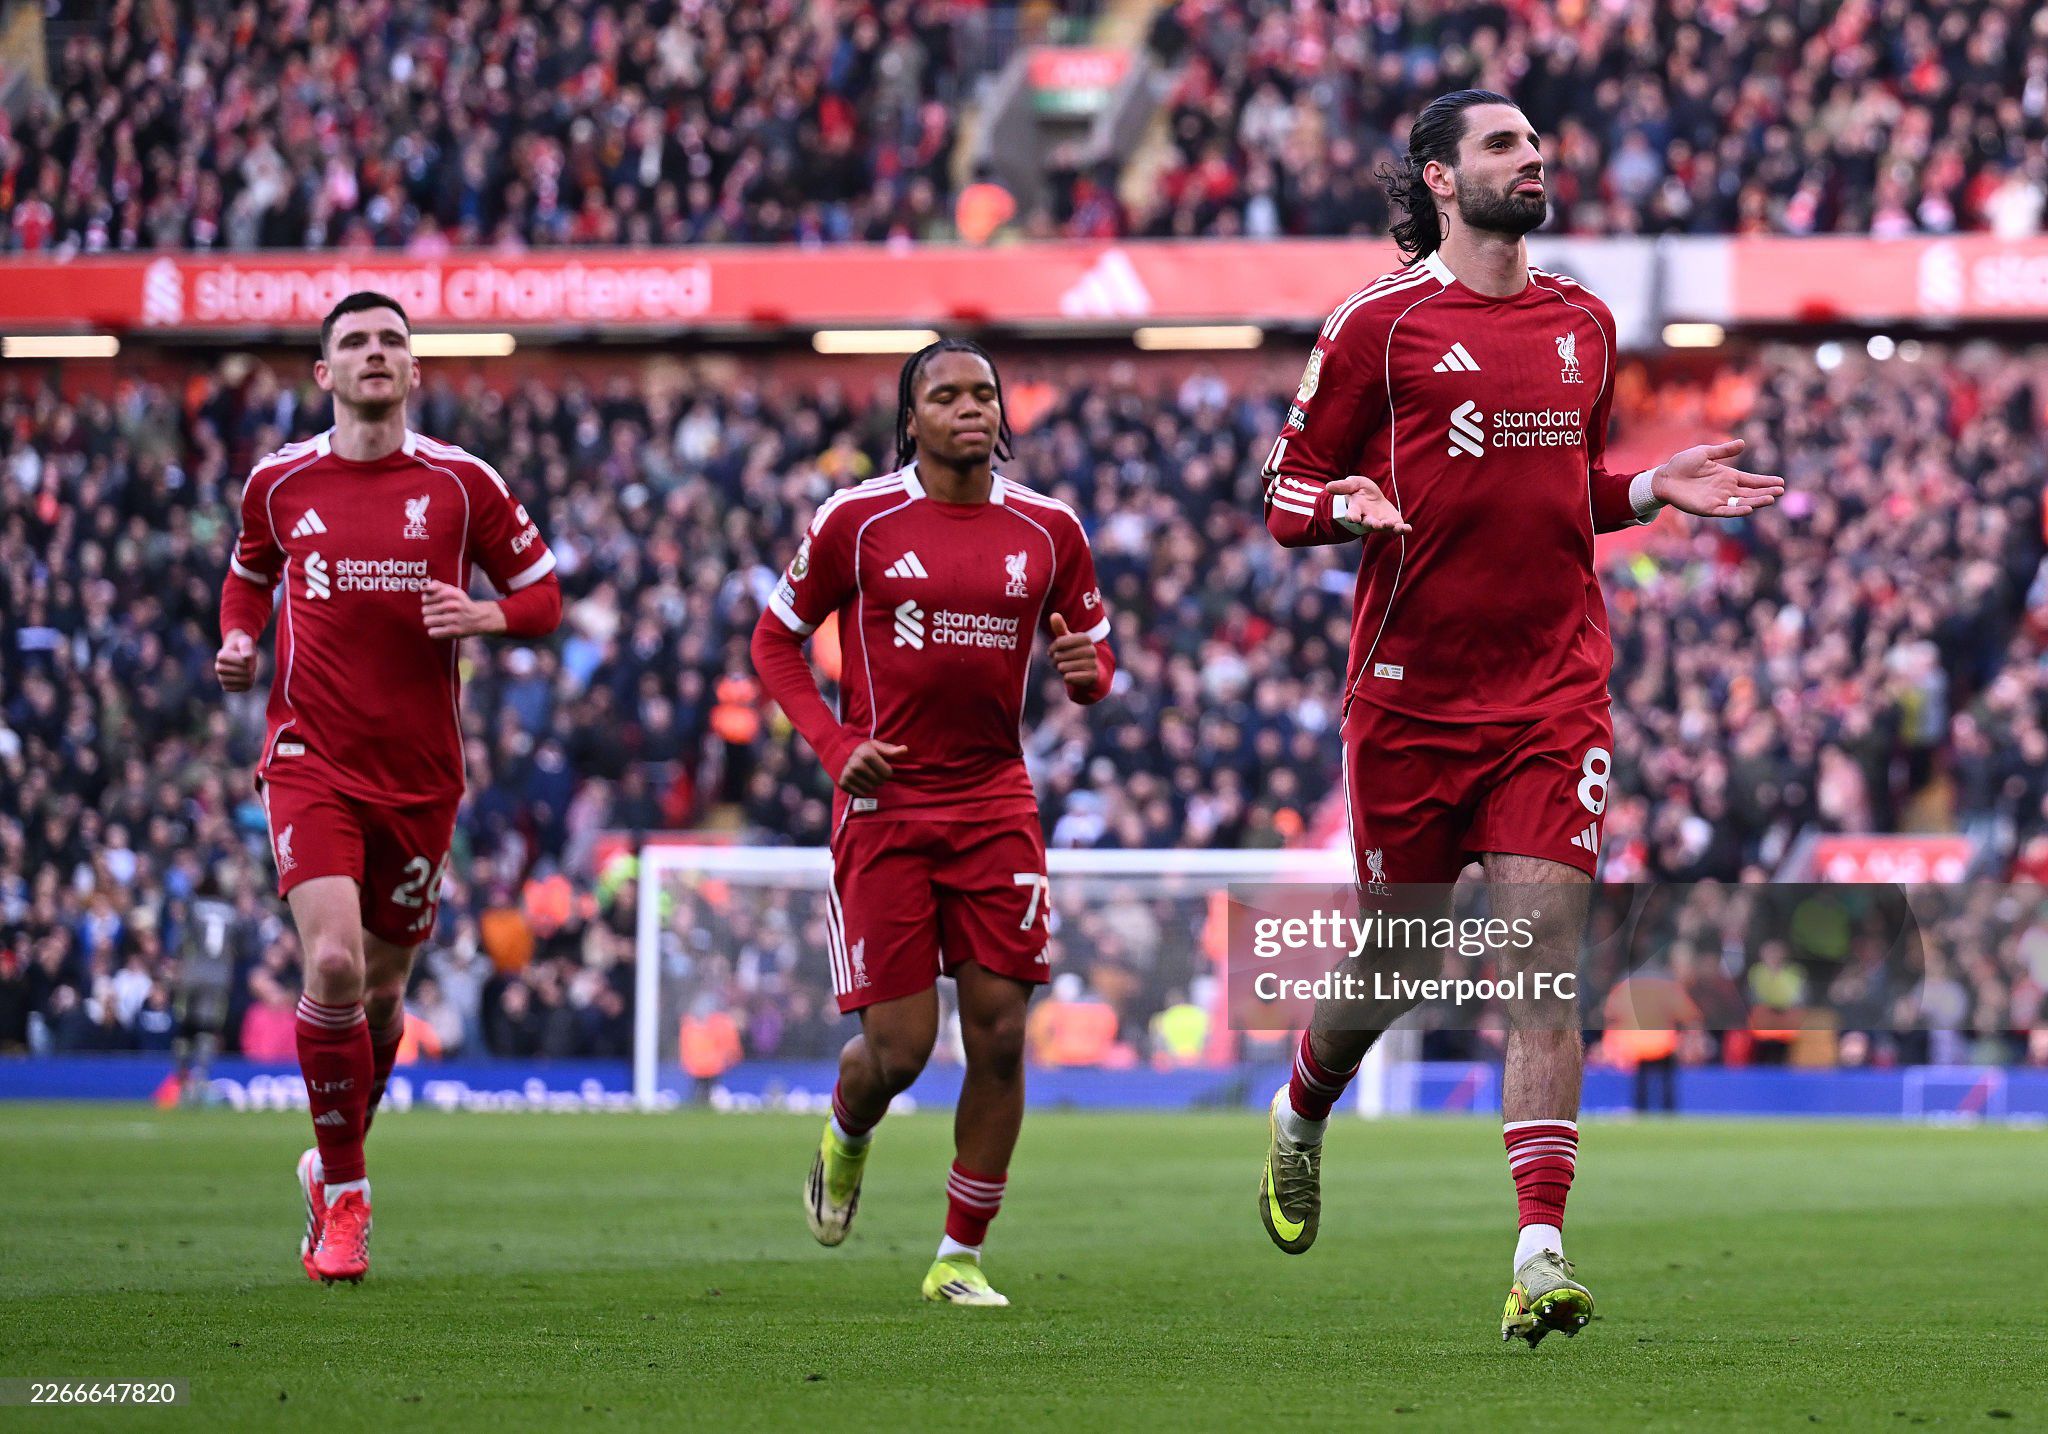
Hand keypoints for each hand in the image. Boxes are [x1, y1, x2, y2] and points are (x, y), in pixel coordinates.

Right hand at [215, 630, 256, 690]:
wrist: (236, 653)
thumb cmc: (241, 646)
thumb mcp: (246, 641)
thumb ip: (246, 647)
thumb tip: (247, 657)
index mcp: (221, 656)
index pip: (244, 662)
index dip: (250, 659)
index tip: (246, 655)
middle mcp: (218, 668)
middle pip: (244, 672)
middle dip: (251, 668)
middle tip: (249, 664)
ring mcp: (221, 678)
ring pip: (243, 681)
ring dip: (251, 676)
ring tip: (248, 670)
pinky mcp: (226, 686)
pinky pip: (242, 689)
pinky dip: (248, 684)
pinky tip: (245, 678)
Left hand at [422, 579, 506, 638]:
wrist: (480, 618)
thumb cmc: (462, 604)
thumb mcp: (453, 591)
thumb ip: (438, 586)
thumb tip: (424, 588)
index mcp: (451, 593)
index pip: (425, 598)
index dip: (427, 601)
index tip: (433, 602)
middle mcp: (453, 605)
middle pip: (424, 610)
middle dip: (429, 612)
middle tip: (438, 613)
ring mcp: (454, 619)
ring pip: (427, 621)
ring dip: (431, 622)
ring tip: (439, 620)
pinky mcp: (454, 631)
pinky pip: (432, 632)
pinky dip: (435, 631)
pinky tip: (441, 628)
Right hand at [838, 739, 907, 796]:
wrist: (843, 754)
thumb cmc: (865, 750)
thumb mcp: (877, 747)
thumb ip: (891, 750)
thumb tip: (905, 749)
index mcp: (866, 753)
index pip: (886, 773)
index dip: (887, 772)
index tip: (883, 767)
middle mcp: (855, 764)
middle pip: (879, 782)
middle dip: (880, 779)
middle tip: (874, 772)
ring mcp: (848, 774)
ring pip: (870, 789)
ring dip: (872, 785)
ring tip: (867, 777)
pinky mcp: (843, 783)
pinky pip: (860, 794)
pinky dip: (863, 790)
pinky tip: (861, 782)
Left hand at [1048, 613, 1099, 693]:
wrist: (1091, 672)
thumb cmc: (1075, 653)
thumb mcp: (1067, 640)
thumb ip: (1060, 628)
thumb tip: (1054, 614)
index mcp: (1085, 638)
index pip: (1059, 642)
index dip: (1052, 648)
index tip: (1053, 651)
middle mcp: (1091, 650)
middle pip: (1059, 656)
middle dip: (1055, 661)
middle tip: (1060, 662)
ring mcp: (1093, 664)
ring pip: (1063, 667)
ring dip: (1061, 669)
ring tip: (1066, 668)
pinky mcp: (1092, 677)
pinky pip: (1069, 677)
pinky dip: (1066, 678)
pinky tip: (1071, 676)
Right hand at [1326, 475, 1410, 533]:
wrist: (1372, 499)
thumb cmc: (1359, 491)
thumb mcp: (1352, 484)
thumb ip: (1343, 486)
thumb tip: (1328, 486)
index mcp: (1355, 510)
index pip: (1352, 514)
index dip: (1352, 516)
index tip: (1353, 518)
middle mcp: (1366, 519)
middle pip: (1368, 523)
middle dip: (1372, 524)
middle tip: (1375, 524)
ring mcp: (1380, 522)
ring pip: (1383, 527)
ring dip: (1387, 526)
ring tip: (1392, 524)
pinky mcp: (1392, 522)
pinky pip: (1397, 528)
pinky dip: (1402, 529)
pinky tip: (1407, 529)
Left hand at [1652, 439, 1784, 518]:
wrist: (1664, 477)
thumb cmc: (1682, 463)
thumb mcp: (1705, 453)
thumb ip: (1723, 451)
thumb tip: (1743, 443)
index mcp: (1727, 476)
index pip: (1751, 480)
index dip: (1765, 481)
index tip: (1781, 482)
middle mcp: (1726, 489)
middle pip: (1750, 493)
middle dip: (1766, 492)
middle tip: (1780, 491)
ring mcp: (1718, 499)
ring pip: (1742, 503)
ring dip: (1756, 502)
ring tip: (1770, 499)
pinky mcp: (1708, 508)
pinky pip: (1725, 512)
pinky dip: (1737, 511)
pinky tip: (1749, 509)